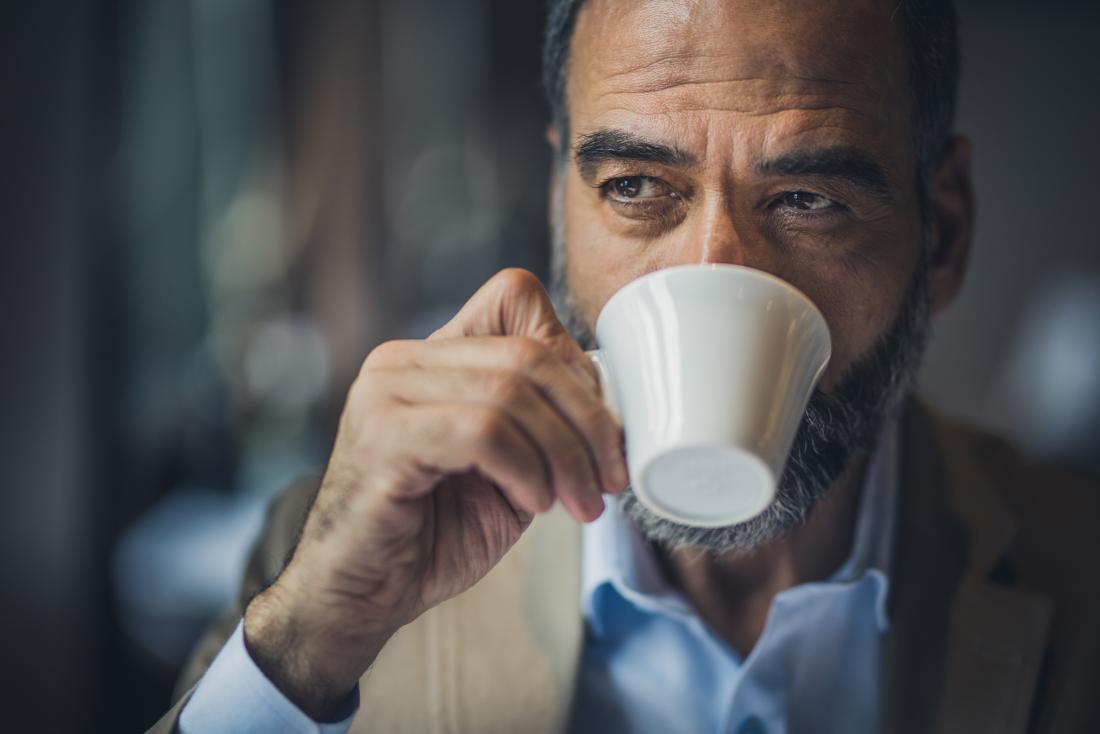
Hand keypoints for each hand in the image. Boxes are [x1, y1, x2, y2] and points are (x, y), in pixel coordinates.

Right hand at [242, 269, 627, 718]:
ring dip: (564, 455)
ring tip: (577, 502)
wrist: (364, 595)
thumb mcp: (511, 468)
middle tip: (609, 479)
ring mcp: (386, 393)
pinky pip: (482, 432)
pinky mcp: (383, 437)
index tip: (600, 431)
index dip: (573, 360)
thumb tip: (611, 406)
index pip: (515, 297)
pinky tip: (534, 502)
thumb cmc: (436, 534)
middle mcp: (403, 361)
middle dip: (588, 420)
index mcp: (433, 355)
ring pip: (510, 391)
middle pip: (528, 352)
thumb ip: (544, 423)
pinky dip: (526, 469)